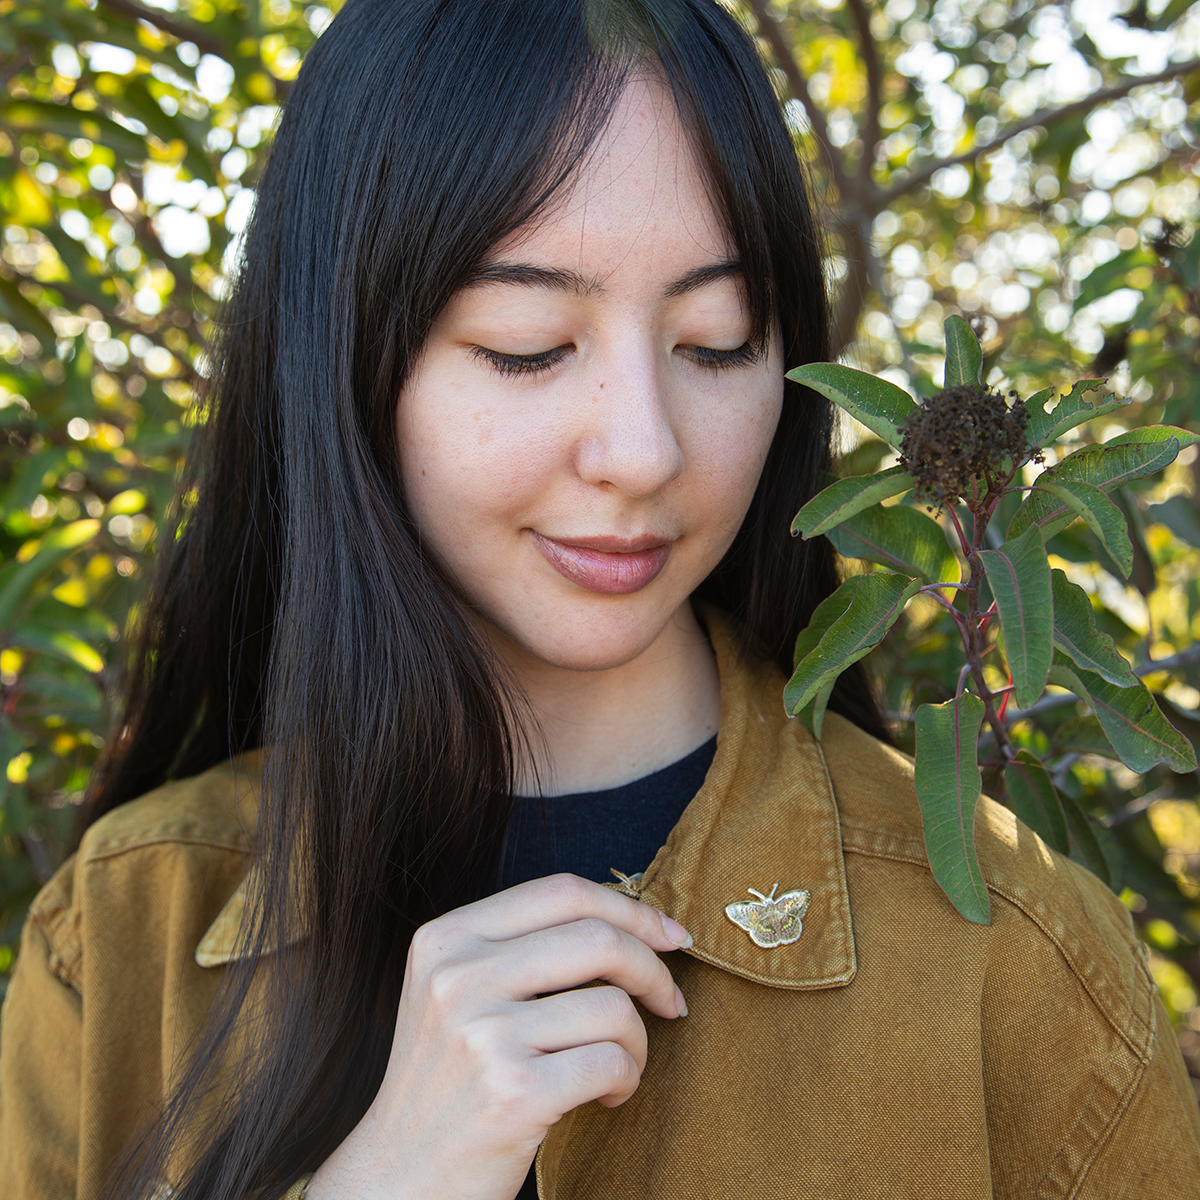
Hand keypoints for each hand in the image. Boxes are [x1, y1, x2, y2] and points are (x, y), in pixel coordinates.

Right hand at [304, 873, 690, 1199]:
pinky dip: (626, 1080)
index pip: (562, 891)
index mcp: (446, 938)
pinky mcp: (513, 1092)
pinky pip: (611, 1062)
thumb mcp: (455, 992)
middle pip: (597, 937)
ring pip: (614, 1005)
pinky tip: (604, 1097)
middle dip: (652, 967)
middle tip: (669, 1000)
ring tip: (618, 1065)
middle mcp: (458, 976)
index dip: (629, 907)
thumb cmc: (447, 1082)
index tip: (668, 934)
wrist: (397, 1179)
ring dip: (639, 1040)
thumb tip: (630, 922)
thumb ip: (520, 947)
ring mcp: (483, 1033)